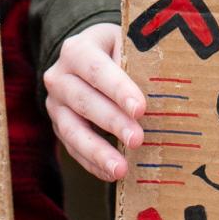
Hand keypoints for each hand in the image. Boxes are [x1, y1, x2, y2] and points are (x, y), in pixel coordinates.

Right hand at [42, 24, 140, 181]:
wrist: (90, 56)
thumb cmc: (118, 50)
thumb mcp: (127, 45)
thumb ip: (138, 63)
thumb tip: (163, 93)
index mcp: (78, 49)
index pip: (97, 69)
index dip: (118, 89)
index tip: (141, 109)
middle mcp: (59, 76)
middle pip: (84, 100)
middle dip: (112, 122)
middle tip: (138, 140)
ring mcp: (55, 103)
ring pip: (72, 129)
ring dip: (98, 151)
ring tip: (121, 169)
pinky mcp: (57, 126)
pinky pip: (72, 148)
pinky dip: (92, 163)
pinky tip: (112, 174)